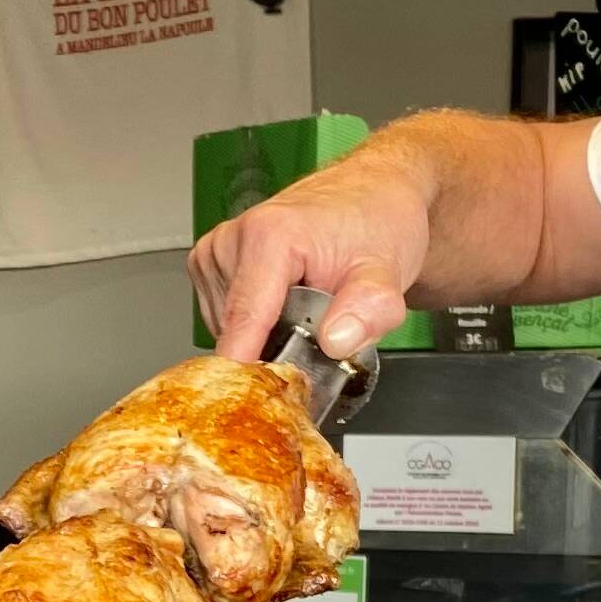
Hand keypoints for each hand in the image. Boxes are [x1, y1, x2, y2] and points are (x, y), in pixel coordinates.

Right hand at [188, 144, 436, 361]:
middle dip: (271, 350)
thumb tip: (336, 341)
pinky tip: (281, 306)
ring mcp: (216, 252)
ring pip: (225, 329)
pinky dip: (252, 324)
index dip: (247, 370)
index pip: (243, 322)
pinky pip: (222, 317)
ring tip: (302, 312)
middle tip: (318, 335)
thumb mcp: (389, 270)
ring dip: (262, 336)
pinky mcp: (211, 263)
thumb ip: (371, 307)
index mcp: (267, 236)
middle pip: (234, 332)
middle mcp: (232, 239)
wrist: (370, 196)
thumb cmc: (375, 223)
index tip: (250, 405)